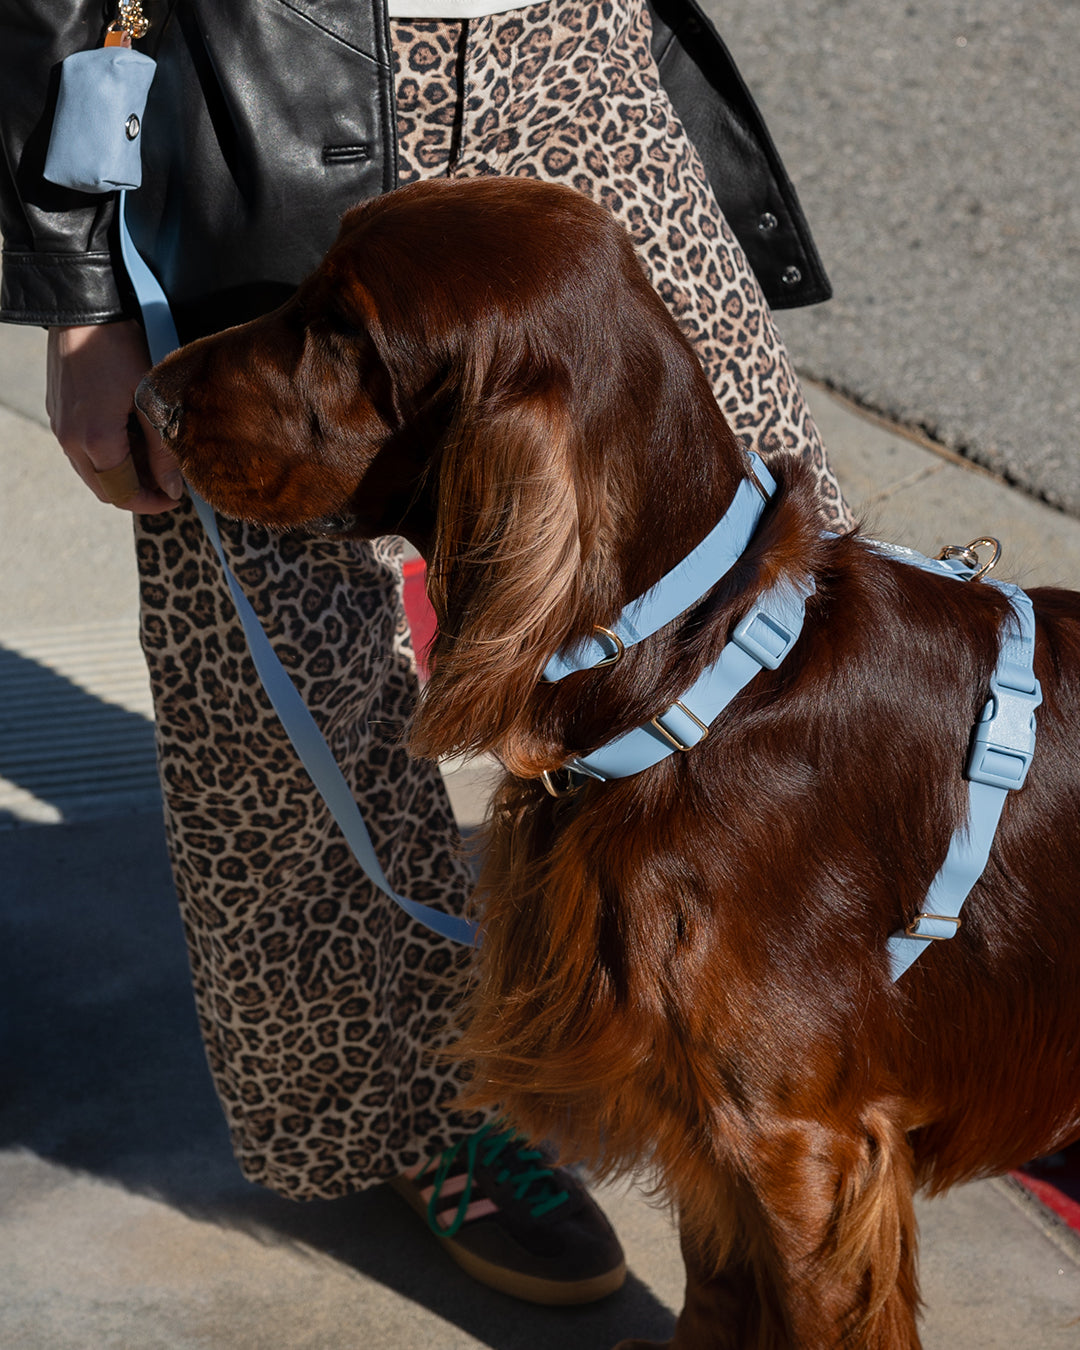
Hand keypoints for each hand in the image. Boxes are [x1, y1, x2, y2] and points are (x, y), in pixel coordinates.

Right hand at [46, 319, 183, 512]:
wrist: (83, 312)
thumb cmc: (120, 350)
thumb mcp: (152, 400)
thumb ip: (163, 449)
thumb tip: (173, 488)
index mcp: (96, 441)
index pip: (123, 494)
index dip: (151, 503)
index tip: (174, 498)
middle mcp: (71, 440)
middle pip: (104, 490)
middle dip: (136, 494)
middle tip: (166, 484)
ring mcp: (60, 428)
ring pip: (91, 472)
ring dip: (120, 475)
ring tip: (151, 461)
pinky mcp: (57, 414)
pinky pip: (80, 451)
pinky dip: (105, 457)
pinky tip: (128, 440)